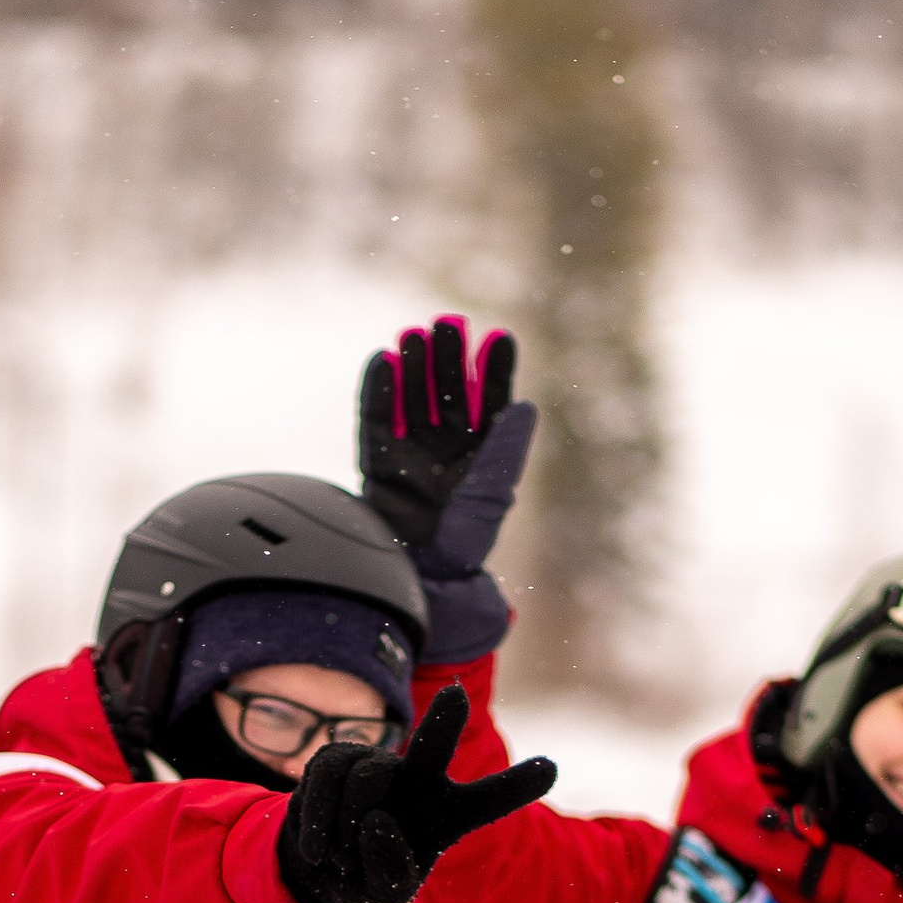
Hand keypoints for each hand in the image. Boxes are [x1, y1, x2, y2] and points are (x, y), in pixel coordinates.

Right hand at [276, 683, 554, 902]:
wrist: (320, 866)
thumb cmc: (368, 875)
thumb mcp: (386, 894)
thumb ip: (389, 870)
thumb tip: (376, 819)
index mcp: (449, 814)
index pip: (489, 799)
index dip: (518, 784)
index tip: (552, 767)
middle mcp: (420, 779)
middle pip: (433, 747)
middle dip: (442, 721)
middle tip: (456, 694)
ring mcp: (378, 764)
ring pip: (364, 780)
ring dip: (348, 827)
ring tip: (343, 861)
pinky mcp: (336, 757)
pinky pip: (326, 781)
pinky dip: (319, 823)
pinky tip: (320, 852)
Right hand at [358, 316, 539, 664]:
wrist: (421, 579)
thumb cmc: (464, 543)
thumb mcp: (490, 495)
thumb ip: (504, 451)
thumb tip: (525, 406)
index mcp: (479, 456)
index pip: (488, 403)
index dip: (493, 372)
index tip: (500, 338)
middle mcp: (446, 451)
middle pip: (447, 393)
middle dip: (449, 359)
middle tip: (450, 324)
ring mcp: (411, 455)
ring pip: (413, 399)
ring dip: (415, 367)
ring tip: (416, 333)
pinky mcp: (378, 464)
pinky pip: (377, 420)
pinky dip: (378, 391)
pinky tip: (382, 361)